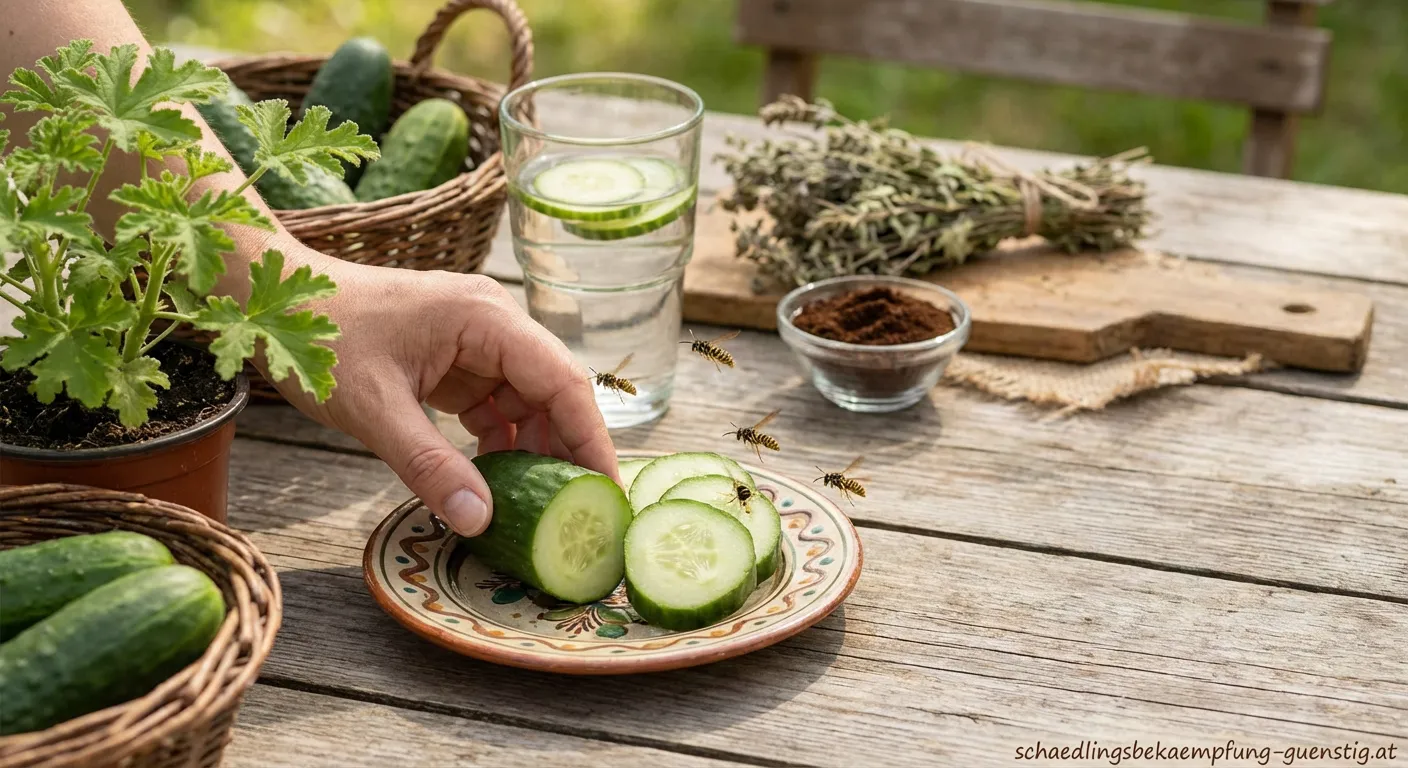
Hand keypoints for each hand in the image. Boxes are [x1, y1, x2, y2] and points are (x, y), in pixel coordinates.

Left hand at [268, 242, 617, 535]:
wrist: (271, 299)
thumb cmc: (317, 336)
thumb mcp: (373, 408)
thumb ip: (429, 465)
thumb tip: (479, 520)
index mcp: (485, 318)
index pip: (562, 380)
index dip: (591, 438)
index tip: (607, 492)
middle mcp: (492, 324)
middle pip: (554, 391)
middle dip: (568, 451)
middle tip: (580, 514)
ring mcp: (475, 342)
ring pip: (529, 402)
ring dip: (535, 451)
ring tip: (540, 506)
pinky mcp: (456, 361)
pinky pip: (498, 405)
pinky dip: (502, 444)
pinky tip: (496, 483)